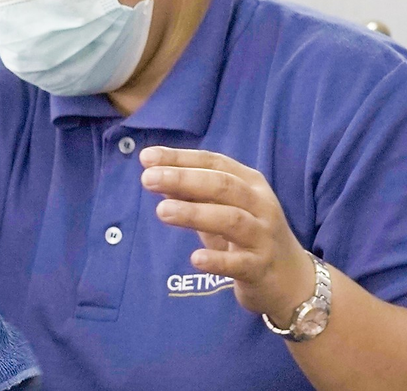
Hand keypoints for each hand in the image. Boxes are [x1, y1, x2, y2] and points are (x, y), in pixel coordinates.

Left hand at [140, 146, 315, 325]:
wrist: (291, 279)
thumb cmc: (247, 235)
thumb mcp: (221, 208)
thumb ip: (192, 192)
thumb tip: (155, 174)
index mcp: (249, 183)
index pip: (214, 162)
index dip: (180, 158)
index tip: (147, 158)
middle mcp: (260, 205)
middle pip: (223, 185)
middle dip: (184, 179)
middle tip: (147, 179)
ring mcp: (263, 237)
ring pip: (231, 220)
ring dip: (195, 213)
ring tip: (162, 210)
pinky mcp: (261, 268)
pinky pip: (238, 263)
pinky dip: (216, 261)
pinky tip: (194, 259)